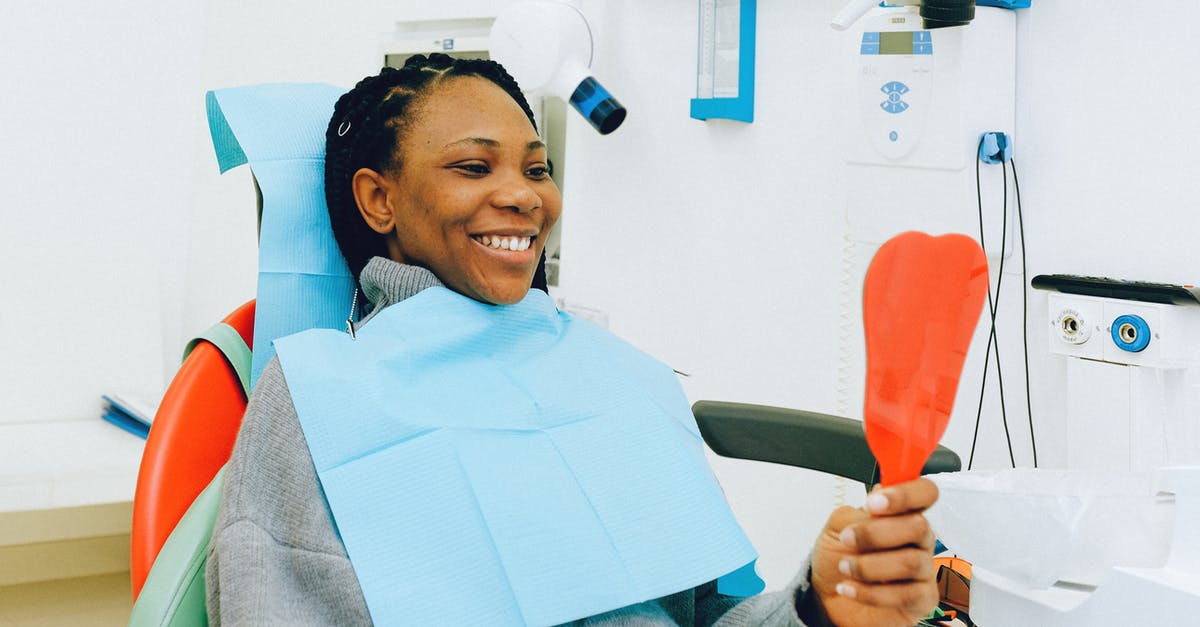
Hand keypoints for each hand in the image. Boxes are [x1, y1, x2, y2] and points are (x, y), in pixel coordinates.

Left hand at [800, 478, 939, 626]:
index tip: (874, 503)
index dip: (905, 494)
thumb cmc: (838, 558)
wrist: (828, 598)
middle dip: (876, 533)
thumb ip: (858, 513)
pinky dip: (870, 592)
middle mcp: (917, 539)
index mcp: (901, 514)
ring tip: (846, 567)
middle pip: (920, 526)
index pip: (924, 492)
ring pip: (912, 562)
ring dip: (869, 565)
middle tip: (848, 539)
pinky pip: (907, 594)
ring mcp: (923, 570)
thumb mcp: (837, 527)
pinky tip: (850, 588)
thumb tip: (878, 504)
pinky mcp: (922, 599)